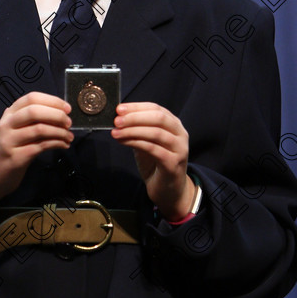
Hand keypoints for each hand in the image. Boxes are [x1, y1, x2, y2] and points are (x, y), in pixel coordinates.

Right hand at [0, 92, 72, 223]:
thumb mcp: (12, 130)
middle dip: (57, 115)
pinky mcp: (16, 158)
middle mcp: (7, 125)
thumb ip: (26, 119)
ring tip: (69, 136)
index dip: (52, 100)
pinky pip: (40, 146)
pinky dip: (56, 144)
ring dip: (59, 132)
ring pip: (39, 129)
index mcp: (8, 115)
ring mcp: (10, 141)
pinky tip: (63, 145)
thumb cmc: (4, 151)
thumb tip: (54, 109)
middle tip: (69, 122)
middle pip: (35, 111)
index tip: (66, 108)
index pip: (31, 98)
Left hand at [111, 102, 193, 220]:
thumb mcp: (145, 142)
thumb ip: (136, 130)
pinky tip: (124, 142)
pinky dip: (136, 143)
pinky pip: (153, 149)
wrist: (168, 190)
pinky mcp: (173, 163)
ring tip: (116, 132)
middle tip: (117, 120)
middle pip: (158, 118)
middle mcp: (180, 134)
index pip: (156, 108)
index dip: (136, 107)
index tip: (119, 109)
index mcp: (174, 125)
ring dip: (132, 130)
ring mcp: (179, 149)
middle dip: (135, 117)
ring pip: (156, 133)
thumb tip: (118, 119)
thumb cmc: (156, 163)